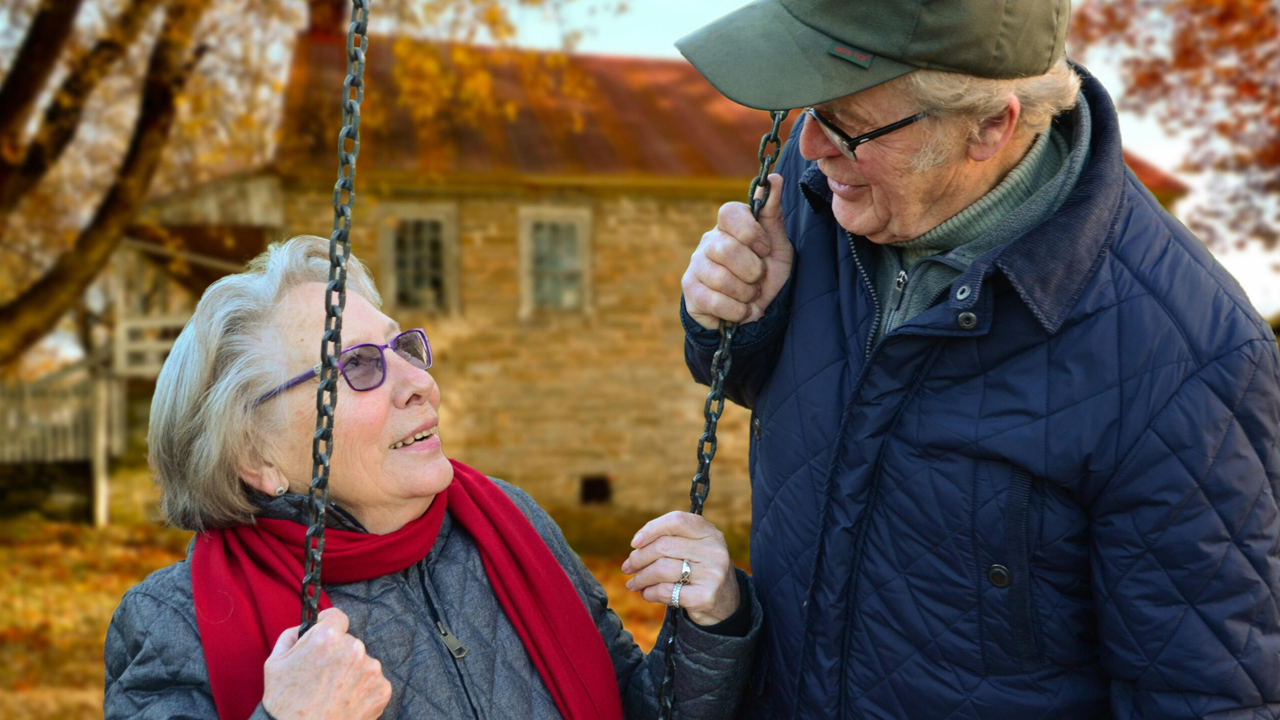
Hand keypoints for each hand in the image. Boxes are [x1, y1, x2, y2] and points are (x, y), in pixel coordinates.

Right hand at [263, 607, 391, 719]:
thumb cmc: (284, 703)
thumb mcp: (275, 663)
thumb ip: (292, 636)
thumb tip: (306, 626)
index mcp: (327, 638)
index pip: (337, 617)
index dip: (329, 626)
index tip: (326, 637)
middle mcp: (354, 649)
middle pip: (349, 642)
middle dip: (338, 654)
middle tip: (323, 677)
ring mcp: (371, 670)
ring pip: (362, 662)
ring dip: (352, 673)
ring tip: (333, 693)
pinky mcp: (382, 690)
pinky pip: (373, 682)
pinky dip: (362, 690)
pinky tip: (345, 702)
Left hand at [621, 512, 739, 625]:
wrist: (727, 604)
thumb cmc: (701, 571)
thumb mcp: (696, 549)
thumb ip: (672, 540)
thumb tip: (636, 545)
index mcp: (710, 533)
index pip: (676, 521)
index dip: (651, 529)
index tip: (635, 542)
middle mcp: (714, 551)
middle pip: (663, 547)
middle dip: (639, 558)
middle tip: (628, 566)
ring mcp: (711, 574)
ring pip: (661, 570)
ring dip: (641, 577)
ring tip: (633, 583)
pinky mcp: (704, 597)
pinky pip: (665, 591)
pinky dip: (650, 593)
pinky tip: (646, 593)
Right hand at [682, 173, 792, 329]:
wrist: (754, 311)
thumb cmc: (765, 274)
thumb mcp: (778, 246)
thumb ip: (773, 214)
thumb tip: (774, 178)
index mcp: (730, 226)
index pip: (729, 212)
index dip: (750, 233)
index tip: (765, 250)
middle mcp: (708, 241)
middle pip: (726, 249)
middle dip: (752, 271)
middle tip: (758, 279)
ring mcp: (696, 265)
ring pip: (720, 278)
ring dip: (746, 294)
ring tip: (750, 295)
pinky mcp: (690, 291)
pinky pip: (714, 301)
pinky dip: (736, 311)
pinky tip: (741, 310)